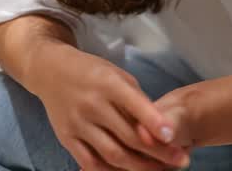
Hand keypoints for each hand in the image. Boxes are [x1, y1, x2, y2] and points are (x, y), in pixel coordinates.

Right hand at [32, 45, 191, 170]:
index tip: (173, 136)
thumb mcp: (117, 76)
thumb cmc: (92, 73)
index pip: (134, 105)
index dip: (154, 122)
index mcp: (108, 84)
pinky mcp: (66, 138)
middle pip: (128, 136)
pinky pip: (91, 163)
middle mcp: (92, 104)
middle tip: (181, 161)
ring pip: (112, 154)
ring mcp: (77, 123)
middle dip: (158, 153)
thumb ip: (136, 101)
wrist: (50, 71)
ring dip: (139, 167)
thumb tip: (159, 130)